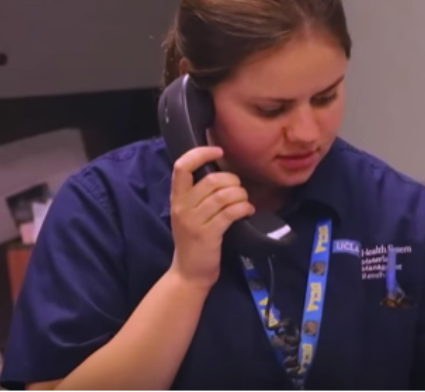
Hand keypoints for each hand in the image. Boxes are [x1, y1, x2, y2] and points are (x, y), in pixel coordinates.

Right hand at [168, 146, 254, 289]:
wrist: (188, 273)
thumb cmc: (193, 240)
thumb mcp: (187, 214)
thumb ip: (197, 194)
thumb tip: (221, 172)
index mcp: (176, 198)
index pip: (182, 166)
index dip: (201, 153)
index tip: (218, 151)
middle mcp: (182, 207)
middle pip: (211, 180)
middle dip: (232, 180)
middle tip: (239, 189)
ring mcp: (194, 222)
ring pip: (224, 195)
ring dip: (240, 194)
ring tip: (244, 201)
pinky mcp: (209, 235)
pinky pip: (231, 212)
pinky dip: (244, 207)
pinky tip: (248, 210)